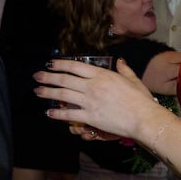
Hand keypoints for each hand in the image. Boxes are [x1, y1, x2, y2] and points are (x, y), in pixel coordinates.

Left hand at [33, 57, 159, 140]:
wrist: (144, 118)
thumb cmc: (141, 99)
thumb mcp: (133, 80)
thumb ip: (124, 70)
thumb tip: (120, 61)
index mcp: (102, 74)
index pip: (75, 66)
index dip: (60, 64)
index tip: (50, 64)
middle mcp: (93, 86)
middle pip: (65, 79)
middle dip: (48, 77)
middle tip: (37, 76)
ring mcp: (90, 101)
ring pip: (63, 95)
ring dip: (48, 93)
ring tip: (37, 91)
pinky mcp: (90, 117)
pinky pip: (69, 115)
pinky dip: (57, 114)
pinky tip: (49, 113)